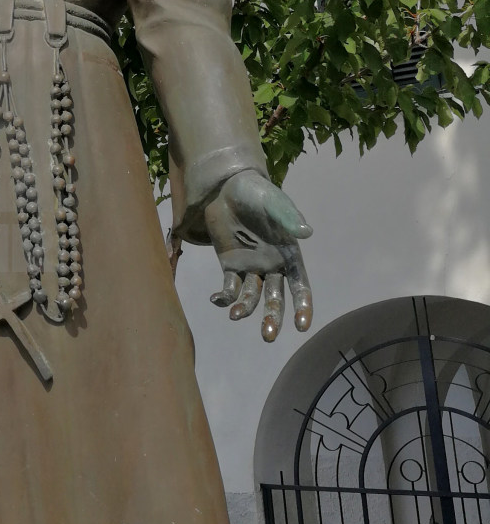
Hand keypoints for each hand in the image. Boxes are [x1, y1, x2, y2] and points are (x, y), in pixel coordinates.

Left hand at [203, 170, 312, 341]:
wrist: (226, 188)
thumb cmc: (257, 194)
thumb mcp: (274, 204)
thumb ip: (289, 218)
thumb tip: (307, 233)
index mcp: (289, 255)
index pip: (299, 286)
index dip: (302, 306)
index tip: (301, 326)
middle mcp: (272, 266)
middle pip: (275, 298)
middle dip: (273, 318)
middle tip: (268, 335)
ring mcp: (250, 266)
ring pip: (251, 296)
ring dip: (245, 308)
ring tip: (235, 315)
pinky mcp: (230, 264)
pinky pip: (229, 287)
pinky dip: (224, 297)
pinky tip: (217, 300)